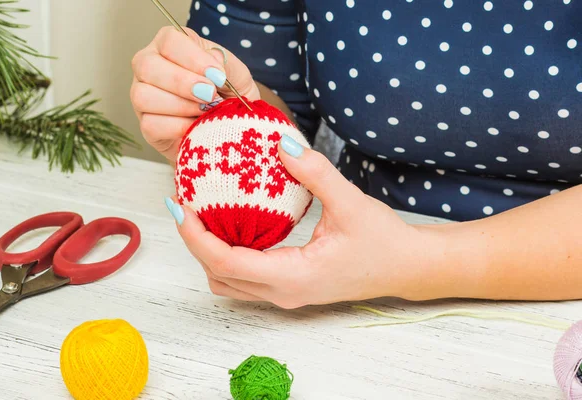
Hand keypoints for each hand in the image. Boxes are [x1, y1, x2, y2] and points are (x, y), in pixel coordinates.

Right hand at [130, 27, 259, 160]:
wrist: (229, 130)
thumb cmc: (228, 96)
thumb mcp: (236, 76)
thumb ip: (227, 64)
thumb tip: (213, 60)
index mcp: (170, 46)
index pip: (168, 40)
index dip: (192, 58)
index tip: (217, 76)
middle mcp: (149, 67)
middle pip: (146, 65)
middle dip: (182, 82)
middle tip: (210, 94)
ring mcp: (142, 97)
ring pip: (142, 96)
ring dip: (179, 105)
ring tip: (204, 111)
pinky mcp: (146, 126)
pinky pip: (150, 124)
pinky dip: (177, 127)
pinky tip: (195, 127)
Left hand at [165, 136, 443, 308]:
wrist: (407, 268)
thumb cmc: (384, 241)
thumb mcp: (351, 203)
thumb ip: (315, 173)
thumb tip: (281, 143)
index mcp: (292, 277)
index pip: (225, 262)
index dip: (194, 235)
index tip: (179, 204)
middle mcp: (282, 293)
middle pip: (217, 275)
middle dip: (193, 242)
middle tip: (185, 204)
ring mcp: (285, 295)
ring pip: (228, 282)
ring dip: (208, 252)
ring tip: (203, 214)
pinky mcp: (289, 288)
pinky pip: (244, 278)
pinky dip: (227, 256)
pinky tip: (233, 225)